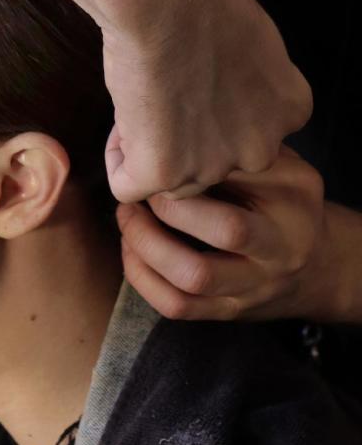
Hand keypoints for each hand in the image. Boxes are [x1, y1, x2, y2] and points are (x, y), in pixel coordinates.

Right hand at [102, 0, 311, 201]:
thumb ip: (243, 88)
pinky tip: (121, 120)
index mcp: (289, 111)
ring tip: (138, 103)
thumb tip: (214, 102)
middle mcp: (261, 147)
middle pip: (212, 166)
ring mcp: (214, 164)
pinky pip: (128, 185)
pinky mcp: (164, 171)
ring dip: (149, 150)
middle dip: (183, 142)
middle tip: (160, 97)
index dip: (210, 114)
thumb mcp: (252, 45)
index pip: (245, 137)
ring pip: (170, 181)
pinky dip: (117, 159)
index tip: (190, 84)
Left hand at [116, 146, 340, 320]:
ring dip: (147, 245)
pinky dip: (143, 278)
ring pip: (195, 276)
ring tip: (127, 218)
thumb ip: (231, 150)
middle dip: (170, 207)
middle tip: (139, 190)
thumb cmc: (279, 200)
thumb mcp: (274, 164)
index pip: (244, 173)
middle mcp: (283, 245)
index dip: (189, 165)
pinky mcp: (231, 311)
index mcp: (295, 195)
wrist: (318, 266)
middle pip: (228, 230)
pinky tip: (131, 249)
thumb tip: (162, 132)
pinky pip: (178, 306)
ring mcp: (258, 284)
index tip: (156, 153)